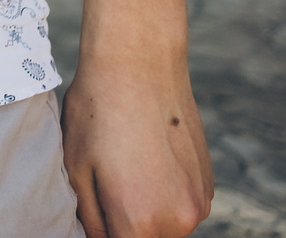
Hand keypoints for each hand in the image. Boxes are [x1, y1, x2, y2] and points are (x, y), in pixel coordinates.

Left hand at [62, 52, 212, 237]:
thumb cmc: (98, 113)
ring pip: (165, 225)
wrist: (139, 64)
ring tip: (125, 165)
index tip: (96, 205)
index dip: (103, 230)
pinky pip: (182, 204)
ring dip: (146, 210)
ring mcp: (200, 203)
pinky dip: (165, 193)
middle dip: (123, 223)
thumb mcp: (75, 170)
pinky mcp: (209, 184)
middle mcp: (179, 221)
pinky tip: (147, 157)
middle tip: (105, 181)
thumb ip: (90, 219)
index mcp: (141, 223)